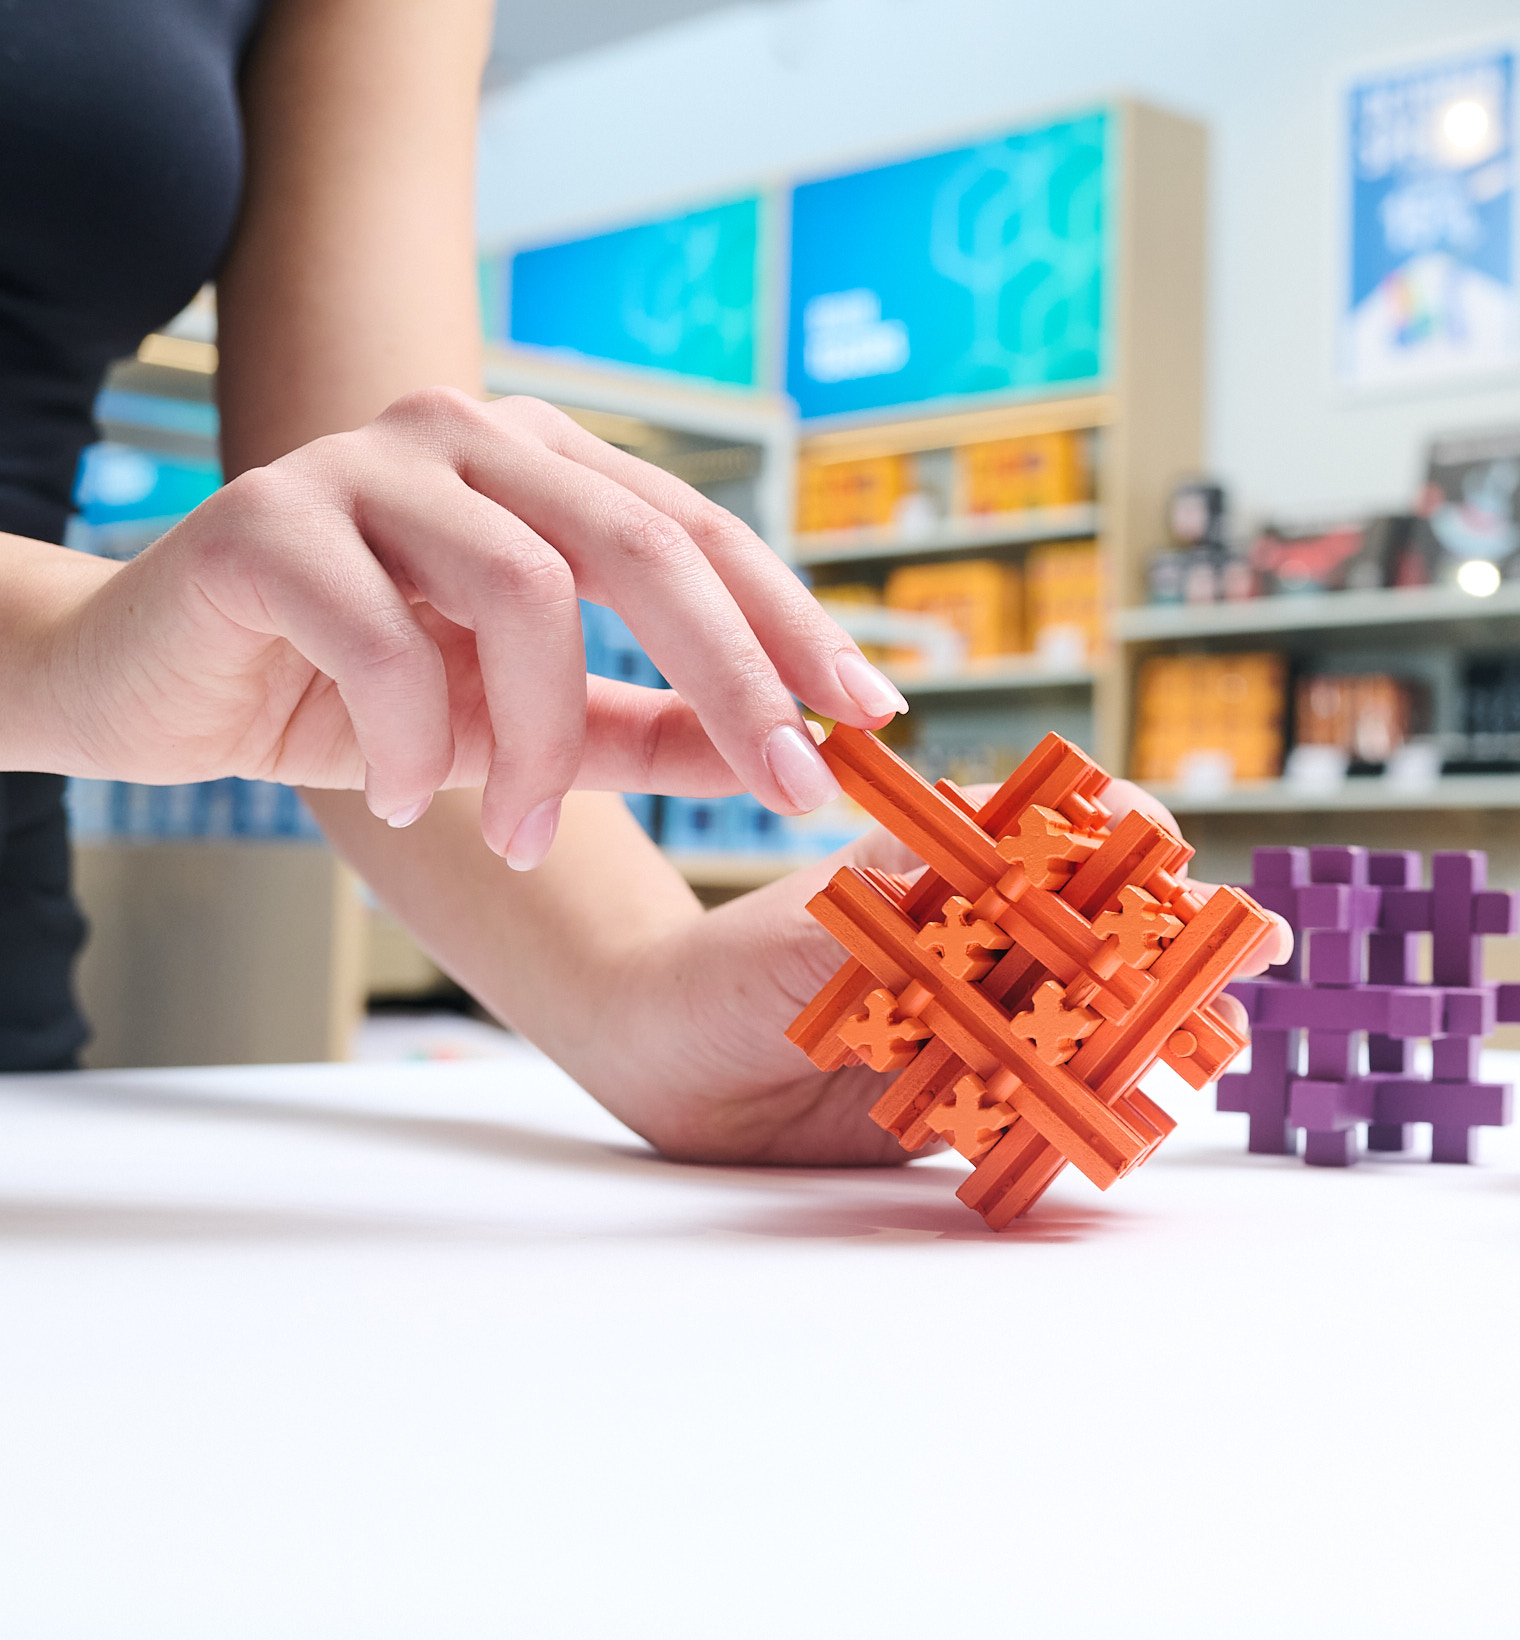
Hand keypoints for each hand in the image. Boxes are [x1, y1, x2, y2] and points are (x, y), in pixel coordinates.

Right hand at [38, 388, 906, 868]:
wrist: (159, 687)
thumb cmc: (357, 694)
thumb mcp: (532, 722)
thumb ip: (653, 729)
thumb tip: (795, 759)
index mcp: (547, 467)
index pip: (705, 535)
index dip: (795, 627)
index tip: (873, 720)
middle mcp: (470, 436)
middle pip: (643, 542)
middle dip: (734, 676)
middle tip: (786, 787)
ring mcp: (364, 462)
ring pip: (524, 590)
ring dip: (539, 741)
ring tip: (518, 836)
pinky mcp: (265, 519)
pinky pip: (384, 633)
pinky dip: (418, 737)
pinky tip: (408, 795)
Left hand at [572, 781, 1292, 1165]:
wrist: (666, 1068)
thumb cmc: (729, 970)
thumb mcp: (815, 926)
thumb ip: (903, 906)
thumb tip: (988, 867)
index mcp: (956, 870)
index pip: (1067, 837)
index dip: (1135, 843)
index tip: (1182, 859)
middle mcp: (983, 940)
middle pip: (1107, 933)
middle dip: (1182, 942)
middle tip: (1250, 954)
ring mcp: (982, 1019)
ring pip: (1092, 1018)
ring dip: (1159, 1026)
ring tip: (1219, 1040)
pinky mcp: (969, 1099)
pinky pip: (1046, 1104)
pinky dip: (1095, 1109)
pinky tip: (1142, 1116)